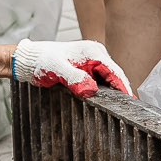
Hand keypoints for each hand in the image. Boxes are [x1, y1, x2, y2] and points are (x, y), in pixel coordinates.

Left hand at [12, 39, 129, 98]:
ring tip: (122, 107)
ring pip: (108, 79)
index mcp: (93, 51)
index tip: (130, 101)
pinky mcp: (86, 69)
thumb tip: (91, 90)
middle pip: (115, 75)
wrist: (29, 60)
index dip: (123, 87)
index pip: (114, 71)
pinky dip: (105, 90)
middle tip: (130, 109)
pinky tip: (107, 101)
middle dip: (122, 90)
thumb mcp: (57, 70)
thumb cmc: (41, 61)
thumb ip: (74, 78)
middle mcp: (96, 54)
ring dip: (114, 92)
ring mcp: (91, 62)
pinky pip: (100, 81)